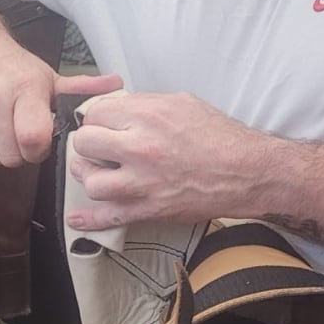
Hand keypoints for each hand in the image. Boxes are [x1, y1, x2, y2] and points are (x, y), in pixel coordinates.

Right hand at [0, 32, 121, 166]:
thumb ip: (82, 86)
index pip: (33, 138)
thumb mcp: (50, 75)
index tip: (44, 139)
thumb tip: (116, 85)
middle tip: (29, 136)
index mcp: (25, 88)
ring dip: (6, 150)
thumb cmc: (12, 64)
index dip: (41, 148)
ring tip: (12, 129)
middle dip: (24, 153)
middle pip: (13, 155)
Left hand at [66, 92, 268, 228]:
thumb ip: (145, 104)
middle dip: (90, 143)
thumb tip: (120, 107)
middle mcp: (140, 147)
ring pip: (90, 182)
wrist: (246, 171)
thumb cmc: (220, 136)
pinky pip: (109, 217)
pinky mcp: (149, 209)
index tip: (103, 123)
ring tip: (98, 171)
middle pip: (86, 144)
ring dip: (90, 176)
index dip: (97, 118)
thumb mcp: (182, 102)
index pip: (96, 113)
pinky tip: (77, 218)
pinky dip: (89, 220)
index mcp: (148, 116)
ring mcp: (142, 182)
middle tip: (100, 145)